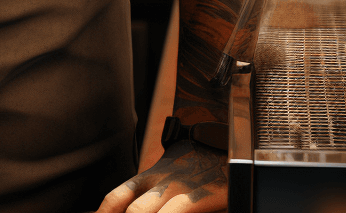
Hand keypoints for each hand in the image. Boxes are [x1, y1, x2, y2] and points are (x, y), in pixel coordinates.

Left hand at [93, 142, 227, 212]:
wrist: (228, 139)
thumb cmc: (199, 162)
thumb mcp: (172, 175)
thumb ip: (152, 195)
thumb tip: (127, 210)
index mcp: (150, 177)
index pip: (117, 198)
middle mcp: (161, 182)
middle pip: (128, 208)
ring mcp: (181, 188)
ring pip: (144, 210)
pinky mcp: (204, 194)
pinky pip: (177, 210)